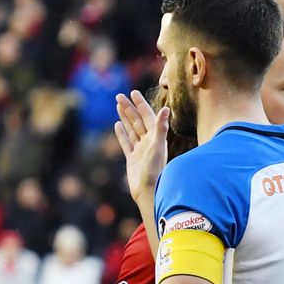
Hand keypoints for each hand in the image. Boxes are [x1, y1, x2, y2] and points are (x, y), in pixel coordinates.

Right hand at [114, 90, 169, 206]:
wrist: (148, 191)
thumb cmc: (155, 170)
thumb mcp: (158, 146)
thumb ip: (161, 127)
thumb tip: (166, 109)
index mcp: (155, 137)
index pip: (147, 116)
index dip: (140, 104)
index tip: (133, 92)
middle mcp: (148, 142)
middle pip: (137, 120)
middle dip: (128, 108)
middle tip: (118, 95)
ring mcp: (140, 150)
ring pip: (131, 129)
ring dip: (125, 117)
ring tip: (117, 105)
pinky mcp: (132, 159)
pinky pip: (126, 143)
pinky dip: (122, 133)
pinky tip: (117, 125)